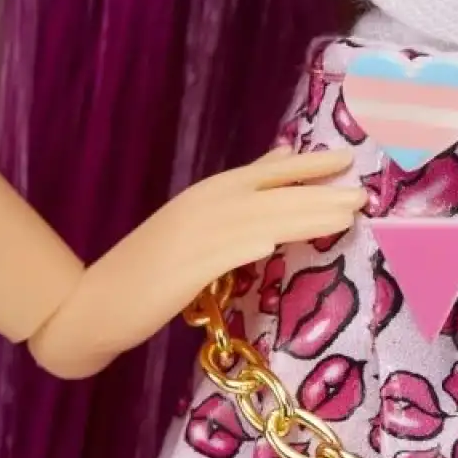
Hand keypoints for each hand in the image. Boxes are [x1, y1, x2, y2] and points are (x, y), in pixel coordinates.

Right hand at [27, 148, 363, 378]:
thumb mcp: (201, 214)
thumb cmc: (155, 262)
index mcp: (214, 191)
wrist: (94, 302)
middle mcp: (208, 205)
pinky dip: (245, 245)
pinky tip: (271, 242)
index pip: (271, 171)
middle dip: (321, 195)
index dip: (311, 164)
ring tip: (344, 216)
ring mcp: (194, 236)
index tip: (349, 159)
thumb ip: (244, 188)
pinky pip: (219, 255)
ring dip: (303, 217)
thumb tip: (282, 155)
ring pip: (259, 222)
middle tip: (364, 195)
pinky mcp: (181, 270)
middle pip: (275, 196)